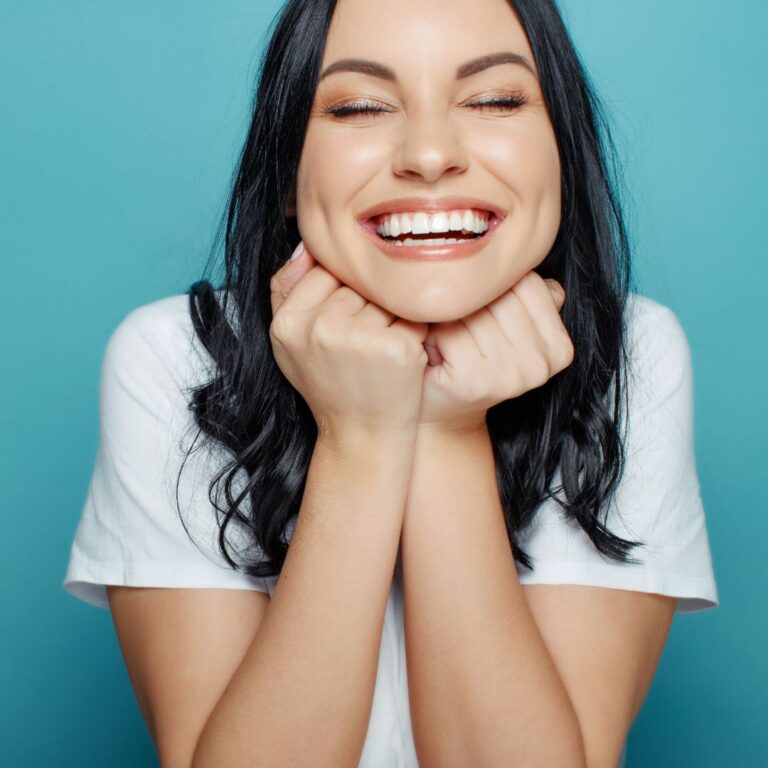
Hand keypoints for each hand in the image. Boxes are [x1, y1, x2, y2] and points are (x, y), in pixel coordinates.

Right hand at [269, 241, 429, 440]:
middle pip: (358, 281)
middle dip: (367, 304)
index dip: (341, 294)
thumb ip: (286, 289)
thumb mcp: (289, 342)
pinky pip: (413, 314)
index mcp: (288, 323)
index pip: (324, 270)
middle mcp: (320, 328)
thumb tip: (307, 242)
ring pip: (387, 295)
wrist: (360, 436)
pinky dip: (414, 332)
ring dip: (391, 316)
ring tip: (379, 350)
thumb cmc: (329, 384)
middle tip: (363, 344)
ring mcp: (359, 338)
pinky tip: (400, 357)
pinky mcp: (396, 348)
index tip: (344, 324)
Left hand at [418, 271, 573, 435]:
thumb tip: (528, 253)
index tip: (481, 312)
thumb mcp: (506, 325)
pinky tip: (435, 351)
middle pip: (499, 295)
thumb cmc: (468, 359)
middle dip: (469, 302)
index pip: (527, 282)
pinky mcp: (477, 381)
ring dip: (448, 317)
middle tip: (456, 326)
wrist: (440, 412)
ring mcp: (513, 375)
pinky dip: (433, 334)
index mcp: (560, 347)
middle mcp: (543, 364)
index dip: (492, 289)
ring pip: (473, 310)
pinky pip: (450, 330)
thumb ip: (524, 293)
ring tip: (445, 338)